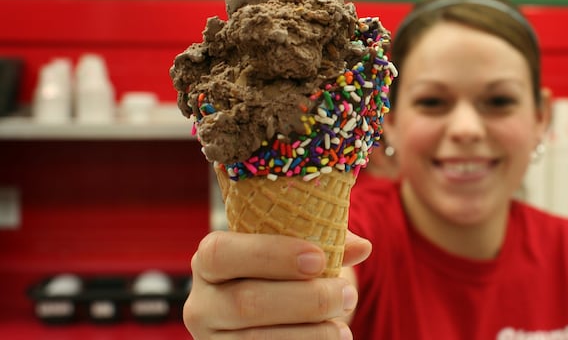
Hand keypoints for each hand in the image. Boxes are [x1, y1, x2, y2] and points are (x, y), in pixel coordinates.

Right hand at [183, 230, 371, 338]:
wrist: (267, 315)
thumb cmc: (282, 272)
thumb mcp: (294, 250)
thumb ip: (324, 241)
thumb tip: (362, 247)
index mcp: (209, 259)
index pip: (222, 252)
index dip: (271, 254)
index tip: (318, 258)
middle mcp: (201, 302)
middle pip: (246, 302)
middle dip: (306, 299)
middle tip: (347, 294)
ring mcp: (211, 339)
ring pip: (256, 339)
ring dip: (311, 332)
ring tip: (344, 324)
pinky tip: (330, 339)